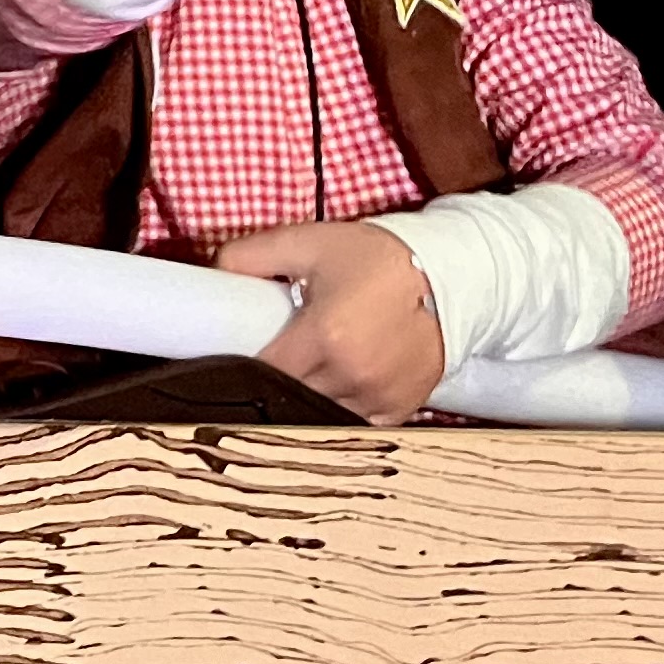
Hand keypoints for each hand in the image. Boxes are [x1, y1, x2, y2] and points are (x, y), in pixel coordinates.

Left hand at [220, 219, 450, 423]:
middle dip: (274, 378)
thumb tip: (214, 274)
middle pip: (288, 395)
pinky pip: (353, 422)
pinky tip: (336, 382)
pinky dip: (339, 406)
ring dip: (306, 395)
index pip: (262, 369)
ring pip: (318, 413)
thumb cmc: (376, 259)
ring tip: (308, 366)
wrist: (450, 276)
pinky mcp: (398, 409)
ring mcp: (378, 398)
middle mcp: (351, 375)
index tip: (236, 352)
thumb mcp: (308, 241)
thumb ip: (251, 255)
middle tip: (276, 353)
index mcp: (324, 337)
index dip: (243, 362)